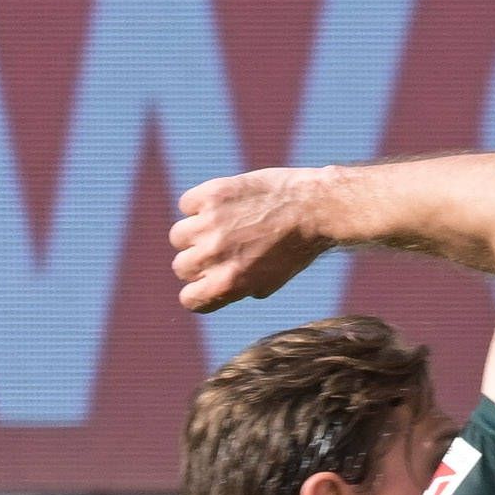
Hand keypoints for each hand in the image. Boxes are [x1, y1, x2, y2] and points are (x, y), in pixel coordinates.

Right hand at [172, 166, 339, 312]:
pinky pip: (187, 205)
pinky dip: (200, 204)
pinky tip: (225, 205)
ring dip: (196, 232)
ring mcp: (210, 224)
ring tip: (224, 225)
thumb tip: (213, 289)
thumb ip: (238, 289)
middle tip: (224, 248)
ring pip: (178, 236)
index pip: (189, 299)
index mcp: (229, 283)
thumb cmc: (297, 247)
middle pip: (181, 267)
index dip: (198, 291)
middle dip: (199, 261)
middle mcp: (215, 255)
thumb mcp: (270, 280)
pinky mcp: (211, 195)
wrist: (317, 208)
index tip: (209, 281)